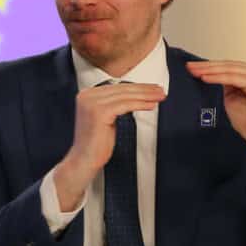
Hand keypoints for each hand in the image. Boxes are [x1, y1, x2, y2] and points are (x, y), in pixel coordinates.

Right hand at [54, 82, 165, 210]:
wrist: (84, 159)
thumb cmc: (96, 141)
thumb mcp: (105, 117)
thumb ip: (113, 104)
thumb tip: (134, 94)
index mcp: (86, 94)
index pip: (117, 87)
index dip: (137, 86)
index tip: (152, 88)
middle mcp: (87, 95)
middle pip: (122, 89)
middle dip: (144, 89)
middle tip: (160, 90)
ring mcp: (92, 103)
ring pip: (125, 96)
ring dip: (146, 96)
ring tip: (160, 97)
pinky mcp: (99, 112)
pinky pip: (125, 105)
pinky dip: (140, 104)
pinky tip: (151, 106)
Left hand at [185, 60, 245, 144]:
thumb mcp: (231, 96)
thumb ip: (225, 82)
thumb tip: (211, 72)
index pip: (230, 66)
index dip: (210, 65)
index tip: (192, 66)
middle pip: (229, 65)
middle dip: (206, 66)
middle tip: (189, 66)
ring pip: (229, 70)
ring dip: (209, 70)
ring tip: (194, 71)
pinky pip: (232, 78)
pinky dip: (217, 78)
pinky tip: (204, 78)